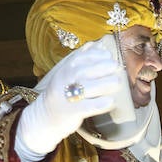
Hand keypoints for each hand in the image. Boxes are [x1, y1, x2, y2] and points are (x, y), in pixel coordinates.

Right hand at [20, 40, 127, 155]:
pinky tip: (111, 101)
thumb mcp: (66, 73)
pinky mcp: (72, 111)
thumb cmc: (62, 93)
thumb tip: (99, 45)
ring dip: (105, 83)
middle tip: (116, 68)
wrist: (44, 116)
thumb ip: (81, 60)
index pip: (81, 57)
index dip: (97, 55)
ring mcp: (68, 96)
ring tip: (117, 82)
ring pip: (87, 87)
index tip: (109, 56)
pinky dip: (101, 103)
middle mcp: (65, 81)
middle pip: (85, 70)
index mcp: (65, 69)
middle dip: (103, 67)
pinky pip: (89, 106)